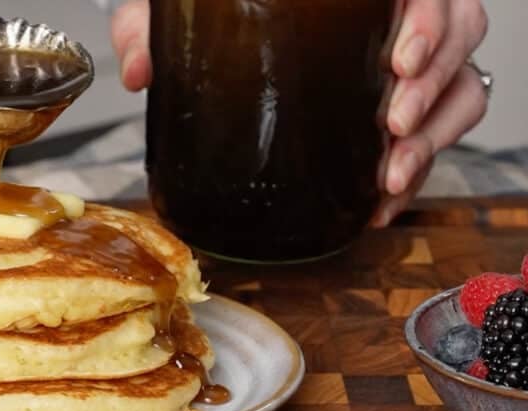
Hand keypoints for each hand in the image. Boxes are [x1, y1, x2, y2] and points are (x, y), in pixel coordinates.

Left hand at [110, 0, 490, 226]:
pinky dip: (417, 172)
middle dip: (435, 88)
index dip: (430, 24)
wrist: (225, 35)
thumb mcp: (180, 9)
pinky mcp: (400, 110)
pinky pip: (435, 136)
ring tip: (389, 173)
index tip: (400, 61)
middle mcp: (394, 22)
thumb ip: (148, 29)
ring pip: (461, 90)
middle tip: (392, 123)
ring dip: (434, 136)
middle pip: (459, 38)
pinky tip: (381, 200)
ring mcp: (404, 67)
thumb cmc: (219, 14)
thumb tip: (140, 71)